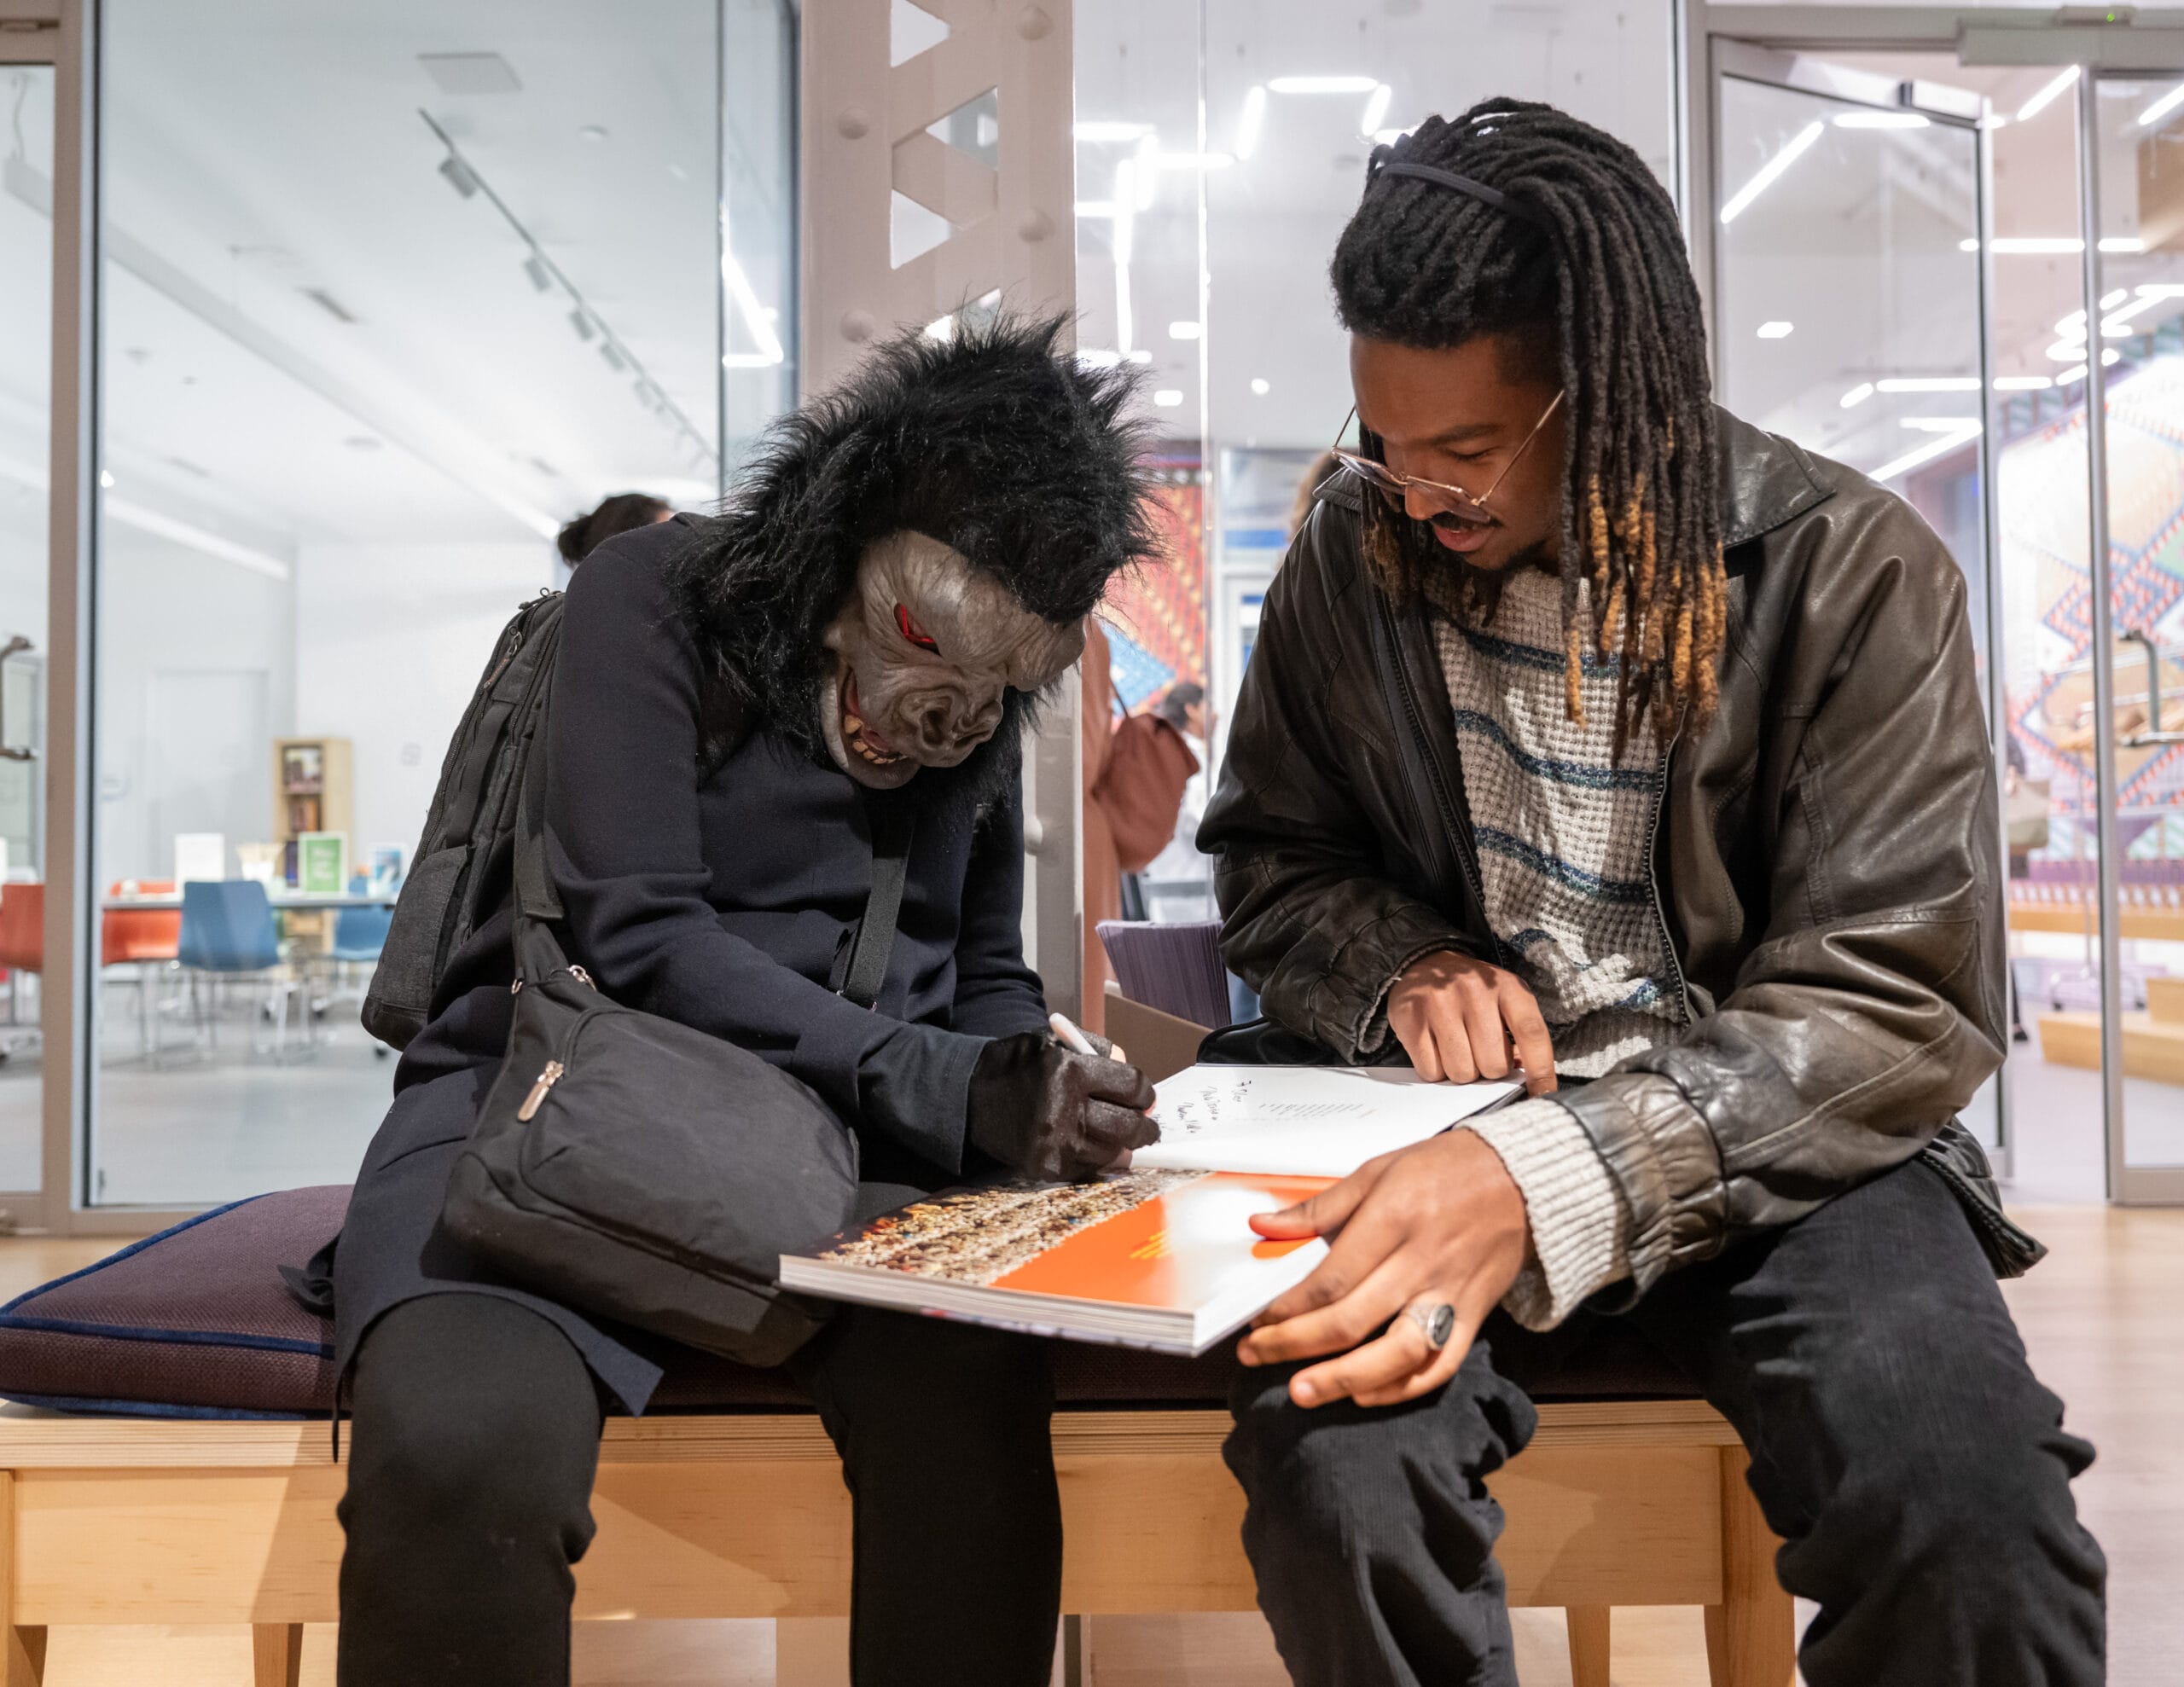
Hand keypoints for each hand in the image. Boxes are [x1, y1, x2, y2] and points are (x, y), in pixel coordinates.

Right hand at [967, 1032, 1158, 1180]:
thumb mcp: (1054, 1042)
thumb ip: (1097, 1051)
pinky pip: (1089, 1168)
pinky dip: (1099, 1159)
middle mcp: (1065, 1109)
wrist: (968, 1097)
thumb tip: (1134, 1081)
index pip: (1132, 1087)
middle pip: (1129, 1126)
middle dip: (1145, 1127)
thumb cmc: (1017, 1065)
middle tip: (1148, 1127)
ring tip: (1126, 1139)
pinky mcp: (1046, 1167)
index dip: (1145, 1093)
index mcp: (1070, 1071)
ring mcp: (1055, 1143)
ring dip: (1124, 1146)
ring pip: (1113, 1152)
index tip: (1145, 1097)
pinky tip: (1098, 1148)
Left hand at [1235, 1130, 1528, 1408]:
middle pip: (1352, 1319)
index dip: (1287, 1307)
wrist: (1521, 1177)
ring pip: (1397, 1352)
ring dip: (1346, 1378)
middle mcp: (1421, 1262)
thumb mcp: (1377, 1171)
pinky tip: (1365, 1393)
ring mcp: (1450, 1294)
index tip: (1258, 1319)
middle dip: (1296, 1345)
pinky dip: (1402, 1387)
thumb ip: (1318, 1208)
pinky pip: (1440, 1365)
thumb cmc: (1446, 1169)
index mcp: (1393, 1219)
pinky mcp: (1473, 1317)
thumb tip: (1264, 1228)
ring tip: (1305, 1392)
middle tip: (1256, 1356)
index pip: (1330, 1279)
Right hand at [1387, 950, 1555, 1094]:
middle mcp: (1474, 991)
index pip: (1531, 1033)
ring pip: (1462, 1072)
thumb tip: (1528, 1079)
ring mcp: (1440, 1004)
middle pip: (1494, 1064)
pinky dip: (1435, 1071)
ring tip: (1457, 1050)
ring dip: (1461, 1072)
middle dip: (1489, 1070)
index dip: (1541, 1070)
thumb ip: (1520, 1036)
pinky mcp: (1411, 1019)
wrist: (1425, 964)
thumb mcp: (1505, 1001)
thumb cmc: (1474, 994)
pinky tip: (1436, 1049)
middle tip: (1480, 1053)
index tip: (1542, 1093)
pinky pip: (1431, 1071)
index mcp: (1506, 986)